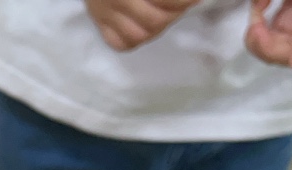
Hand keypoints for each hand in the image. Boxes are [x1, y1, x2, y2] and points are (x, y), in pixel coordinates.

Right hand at [84, 0, 198, 50]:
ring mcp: (105, 13)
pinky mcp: (99, 21)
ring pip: (138, 37)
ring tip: (165, 15)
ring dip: (157, 29)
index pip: (165, 2)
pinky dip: (135, 39)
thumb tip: (191, 0)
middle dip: (175, 14)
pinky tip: (144, 26)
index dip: (184, 2)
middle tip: (182, 5)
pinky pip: (119, 43)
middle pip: (155, 22)